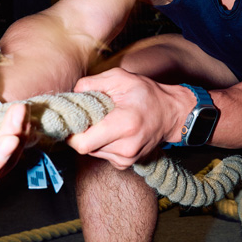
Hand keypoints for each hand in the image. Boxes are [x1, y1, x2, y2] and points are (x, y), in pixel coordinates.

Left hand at [67, 68, 184, 168]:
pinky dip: (101, 142)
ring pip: (91, 151)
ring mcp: (127, 158)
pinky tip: (113, 130)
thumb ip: (92, 83)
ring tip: (106, 120)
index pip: (83, 142)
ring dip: (92, 136)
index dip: (70, 132)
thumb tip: (72, 94)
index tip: (70, 119)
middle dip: (80, 131)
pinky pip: (101, 153)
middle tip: (87, 115)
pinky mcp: (125, 163)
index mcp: (125, 124)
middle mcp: (126, 147)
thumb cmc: (147, 94)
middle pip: (84, 147)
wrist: (171, 114)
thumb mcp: (120, 78)